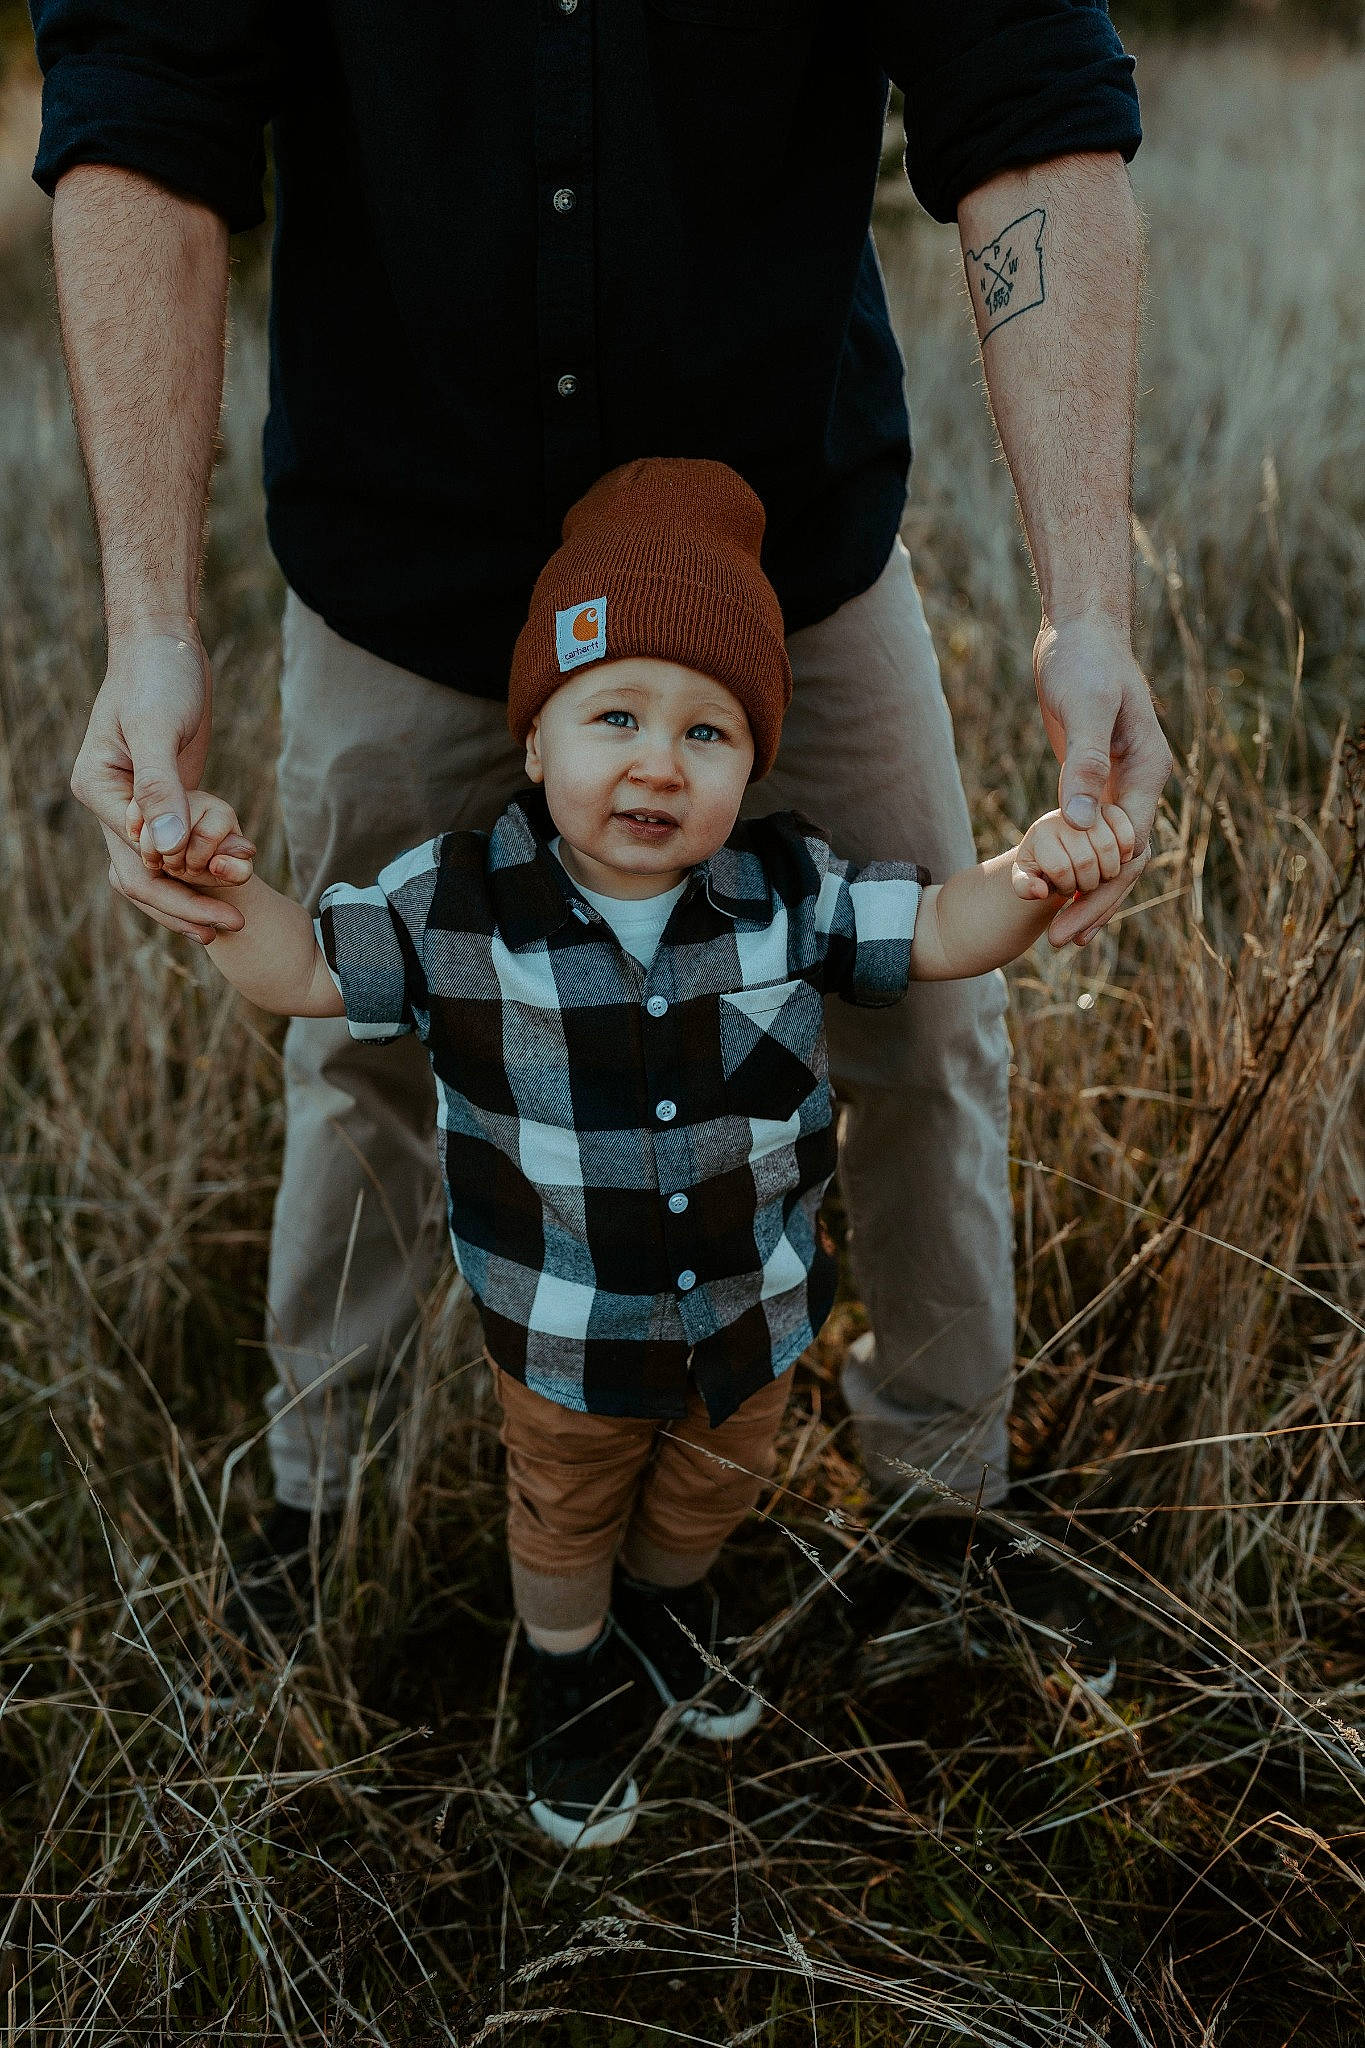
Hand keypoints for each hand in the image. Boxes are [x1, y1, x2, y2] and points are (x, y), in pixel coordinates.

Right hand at [70, 625, 250, 942]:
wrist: (166, 643)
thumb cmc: (157, 677)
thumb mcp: (157, 728)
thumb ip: (159, 788)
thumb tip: (164, 849)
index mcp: (98, 790)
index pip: (135, 859)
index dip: (178, 886)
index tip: (223, 899)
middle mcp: (112, 804)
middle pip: (144, 876)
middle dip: (187, 902)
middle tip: (234, 924)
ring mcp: (136, 804)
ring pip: (162, 868)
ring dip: (197, 889)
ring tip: (236, 913)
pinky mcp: (166, 797)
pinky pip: (182, 844)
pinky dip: (208, 861)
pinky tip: (240, 871)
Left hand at [1012, 803, 1146, 916]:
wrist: (1058, 841)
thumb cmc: (1042, 863)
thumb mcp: (1025, 875)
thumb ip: (1024, 886)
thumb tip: (1041, 892)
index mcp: (1042, 830)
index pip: (1060, 868)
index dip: (1066, 886)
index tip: (1064, 889)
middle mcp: (1067, 814)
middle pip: (1085, 862)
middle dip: (1086, 885)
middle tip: (1081, 888)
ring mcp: (1092, 810)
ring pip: (1108, 852)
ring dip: (1107, 876)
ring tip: (1097, 880)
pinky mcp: (1116, 810)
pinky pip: (1129, 838)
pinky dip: (1125, 857)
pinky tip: (1118, 866)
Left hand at [1034, 617, 1172, 945]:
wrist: (1080, 631)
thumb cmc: (1084, 661)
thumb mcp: (1084, 704)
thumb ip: (1083, 762)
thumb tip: (1083, 823)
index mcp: (1147, 771)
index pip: (1131, 845)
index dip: (1102, 886)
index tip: (1071, 919)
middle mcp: (1139, 784)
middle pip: (1125, 862)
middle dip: (1096, 904)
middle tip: (1060, 943)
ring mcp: (1118, 786)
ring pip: (1109, 855)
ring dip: (1087, 894)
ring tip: (1059, 936)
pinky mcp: (1094, 783)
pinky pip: (1090, 838)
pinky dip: (1076, 867)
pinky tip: (1052, 893)